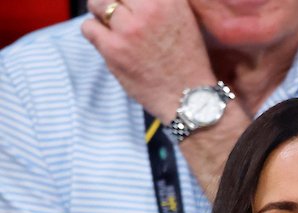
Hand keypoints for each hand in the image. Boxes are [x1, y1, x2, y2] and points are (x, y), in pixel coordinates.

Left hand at [80, 0, 215, 119]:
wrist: (192, 101)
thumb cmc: (187, 61)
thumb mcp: (183, 20)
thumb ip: (160, 3)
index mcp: (168, 0)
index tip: (128, 4)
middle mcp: (149, 9)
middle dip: (113, 0)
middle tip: (121, 15)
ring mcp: (129, 29)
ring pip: (96, 3)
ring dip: (101, 13)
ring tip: (115, 29)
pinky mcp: (114, 49)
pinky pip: (88, 27)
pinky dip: (95, 33)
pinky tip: (110, 43)